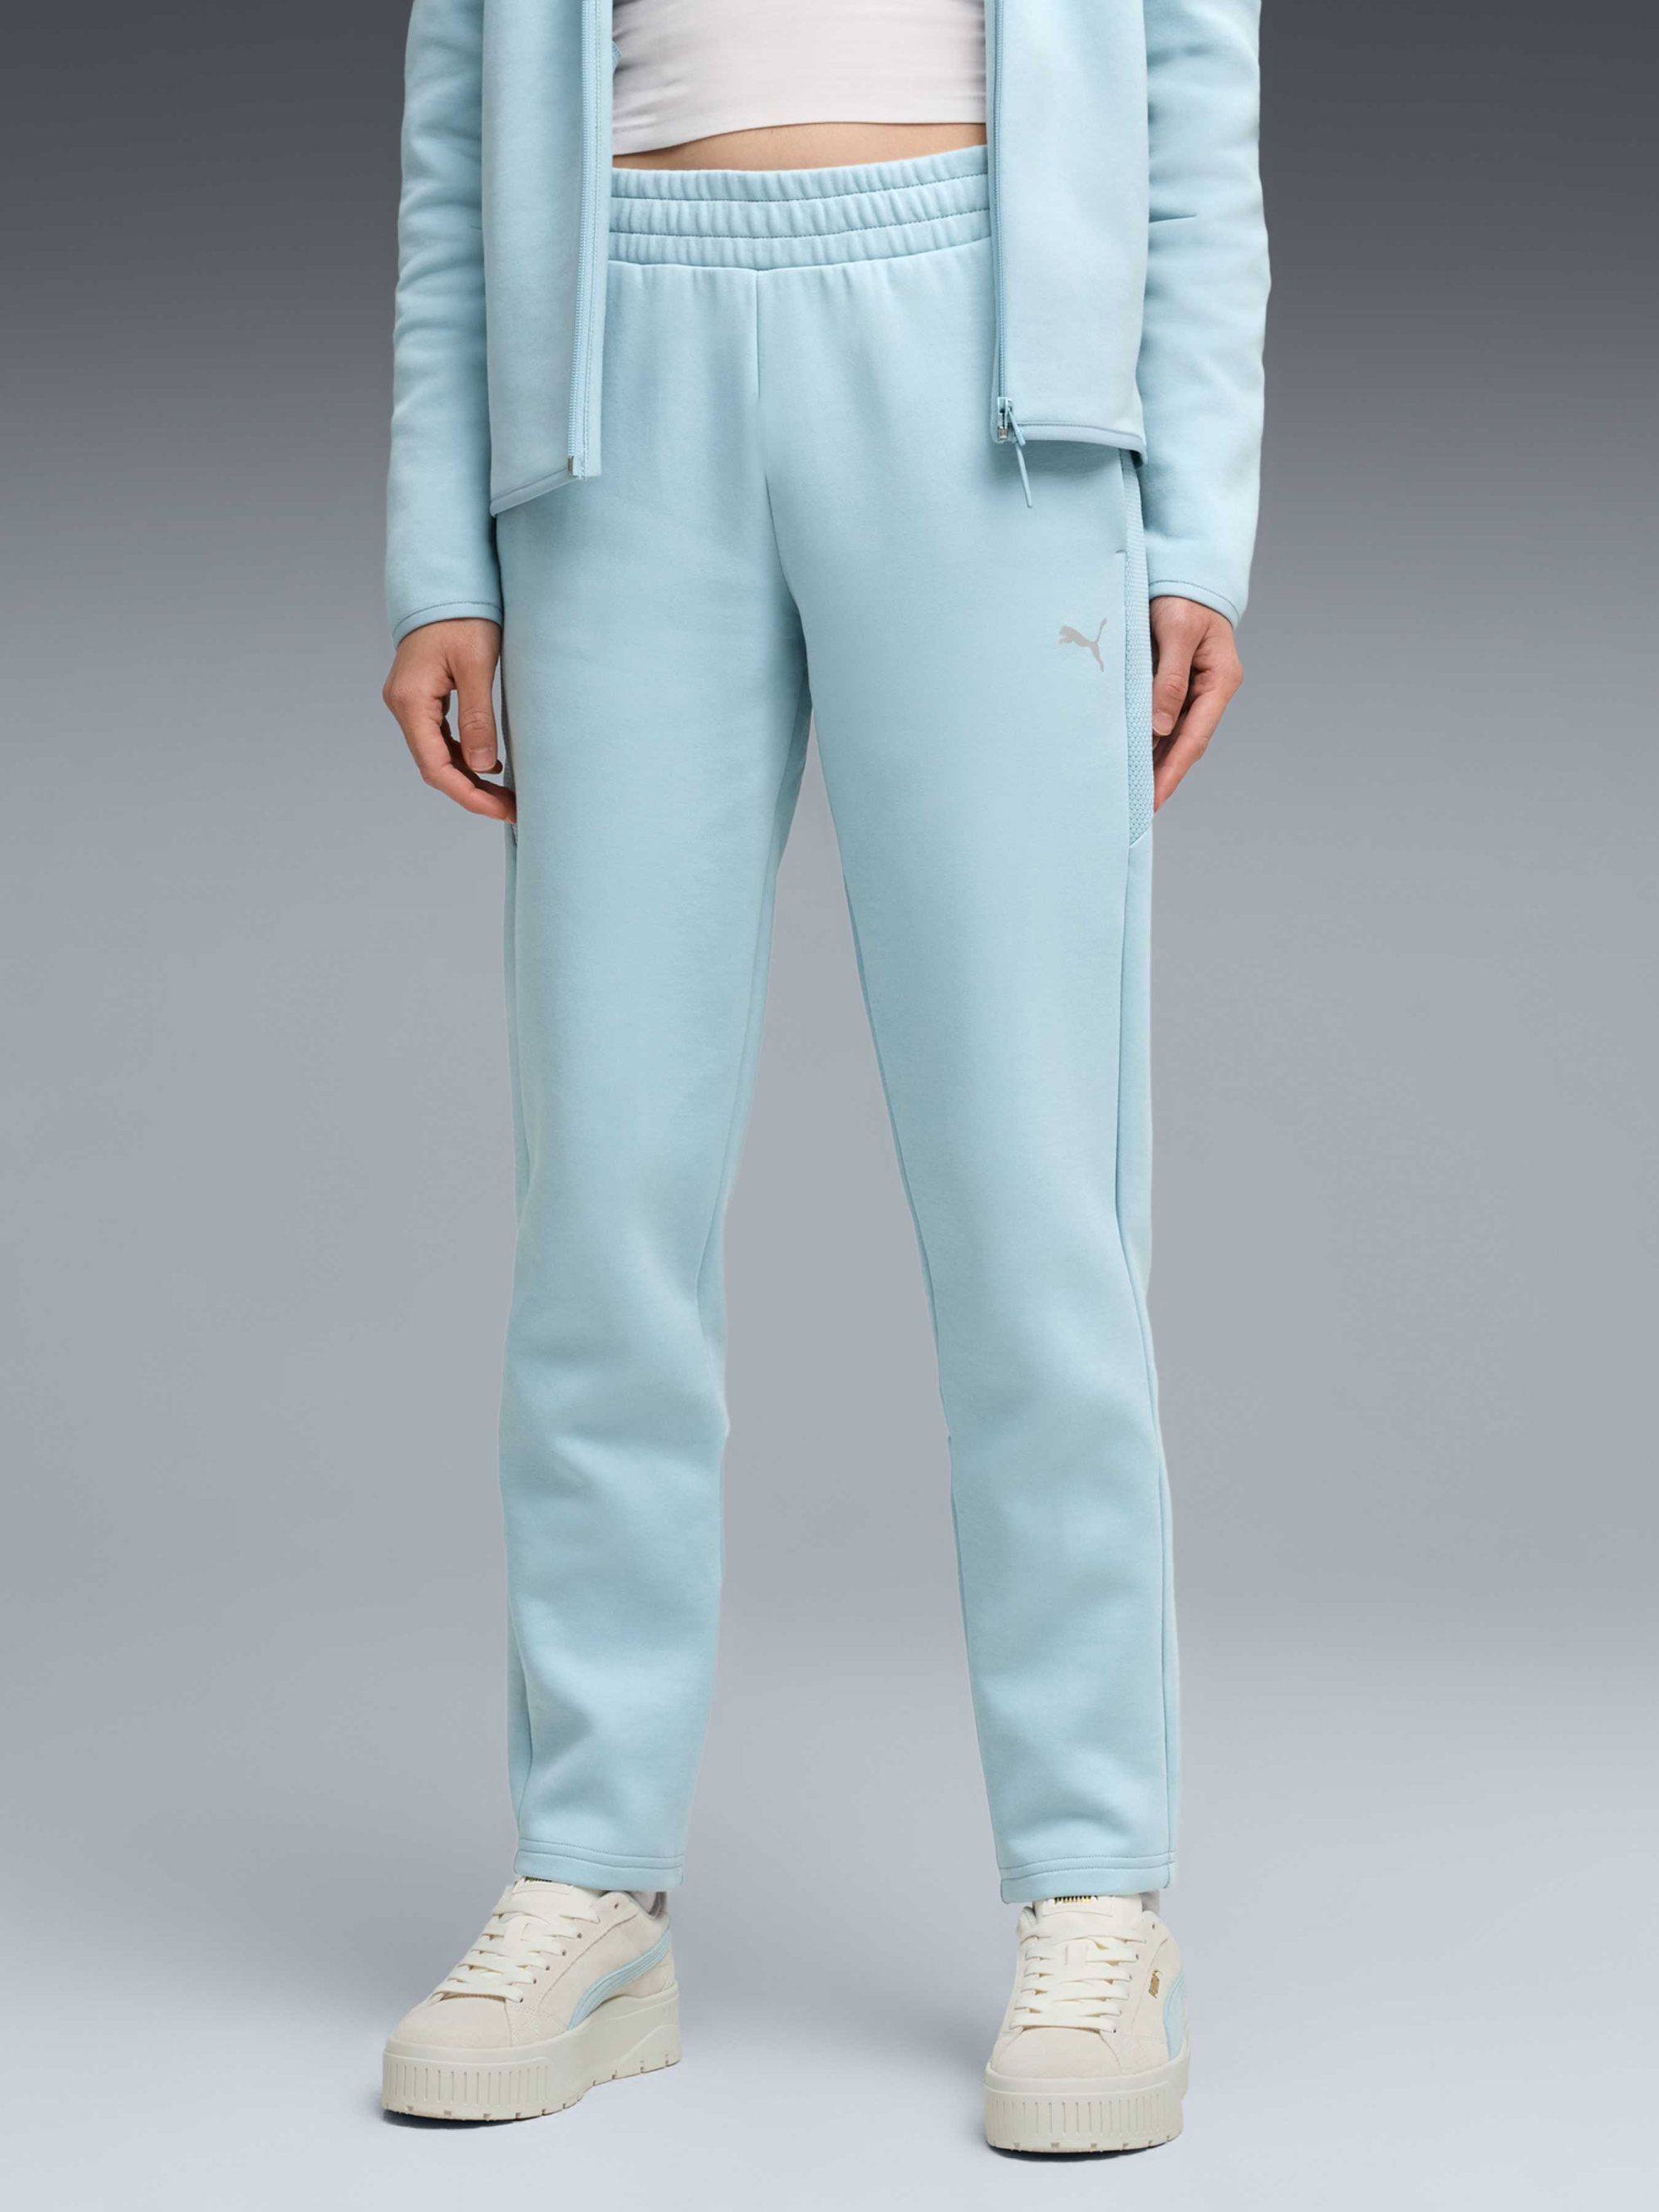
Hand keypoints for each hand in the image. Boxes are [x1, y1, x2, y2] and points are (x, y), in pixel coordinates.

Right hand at [382, 618, 512, 820]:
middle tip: (510, 808)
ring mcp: (408, 702)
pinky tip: (489, 764)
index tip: (501, 809)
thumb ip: (478, 718)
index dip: (468, 794)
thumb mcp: (477, 666)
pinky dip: (462, 756)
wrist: (446, 585)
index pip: (435, 766)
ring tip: (504, 793)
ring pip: (436, 755)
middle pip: (433, 766)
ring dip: (468, 777)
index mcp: (411, 700)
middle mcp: (402, 705)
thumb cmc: (463, 617)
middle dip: (471, 792)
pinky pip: (438, 738)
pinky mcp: (420, 698)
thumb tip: (482, 766)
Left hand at [1148, 597, 1242, 811]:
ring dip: (1155, 763)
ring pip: (1173, 737)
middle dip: (1163, 776)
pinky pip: (1162, 720)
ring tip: (1132, 794)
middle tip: (1139, 809)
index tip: (1154, 798)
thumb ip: (1170, 679)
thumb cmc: (1184, 597)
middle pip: (1186, 744)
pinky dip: (1148, 741)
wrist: (1184, 573)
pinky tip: (1132, 759)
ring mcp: (1195, 690)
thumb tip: (1160, 727)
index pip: (1195, 738)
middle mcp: (1210, 691)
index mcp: (1220, 681)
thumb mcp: (1177, 632)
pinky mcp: (1177, 685)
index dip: (1173, 771)